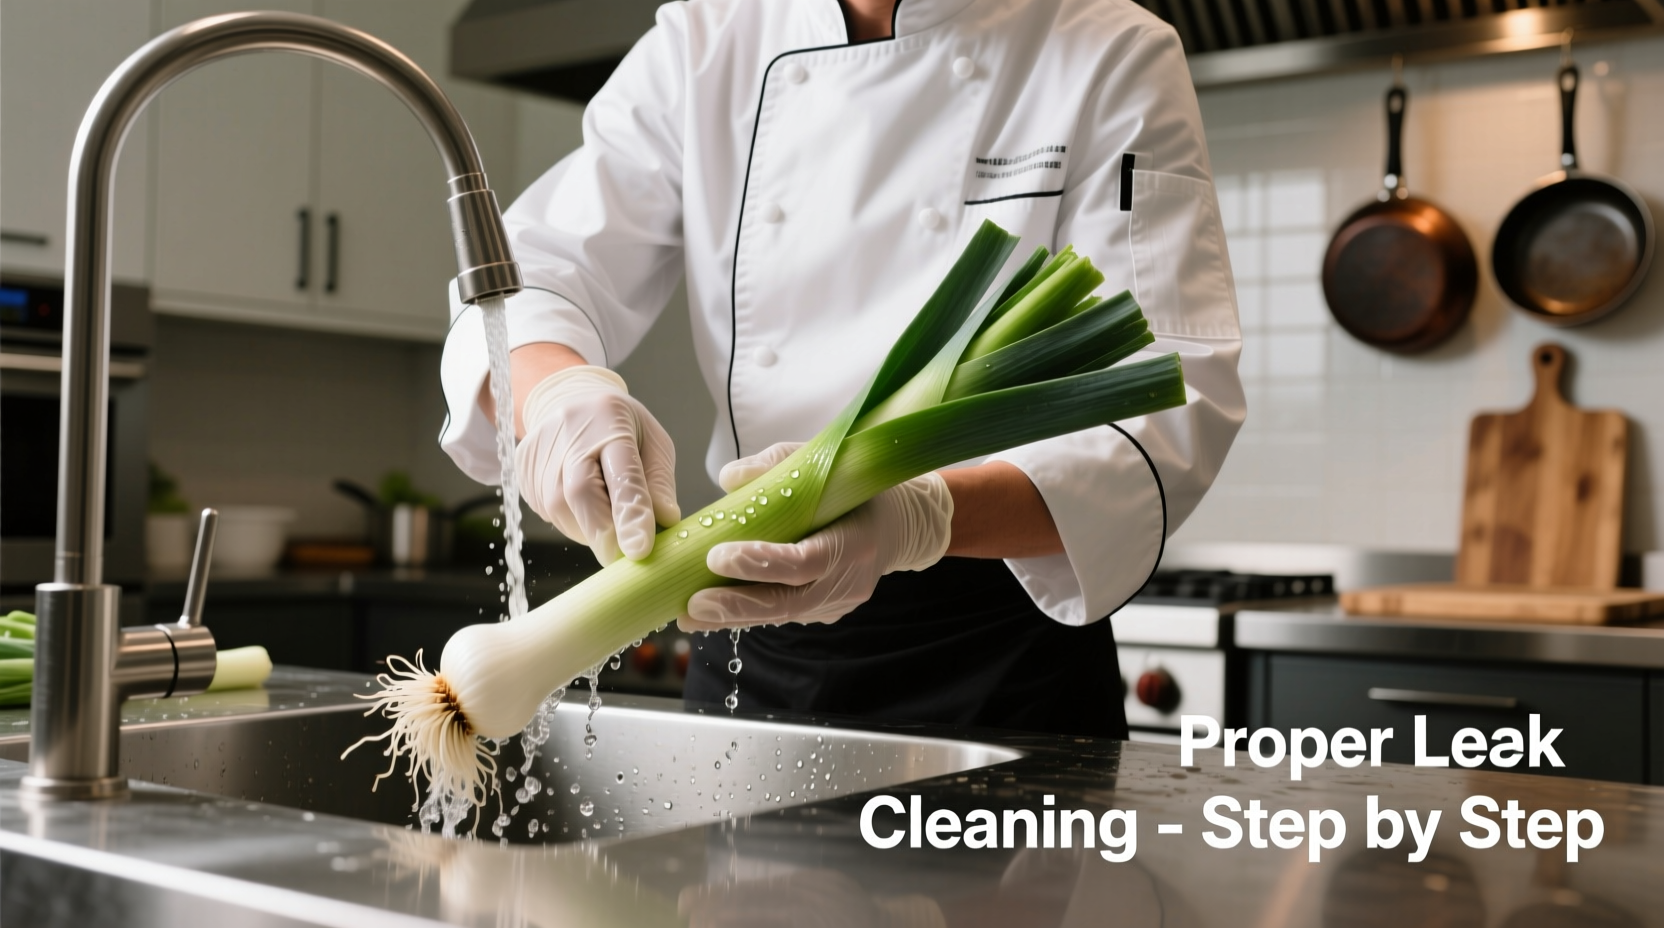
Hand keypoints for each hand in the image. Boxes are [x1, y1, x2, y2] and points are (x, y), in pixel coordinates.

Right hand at [514, 366, 678, 562]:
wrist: (568, 400)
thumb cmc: (620, 426)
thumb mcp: (653, 441)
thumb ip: (659, 481)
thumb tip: (665, 521)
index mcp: (610, 421)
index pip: (622, 474)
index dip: (630, 514)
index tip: (639, 551)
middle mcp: (569, 434)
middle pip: (580, 495)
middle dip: (605, 535)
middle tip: (625, 557)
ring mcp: (540, 453)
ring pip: (562, 511)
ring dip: (590, 528)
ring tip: (606, 511)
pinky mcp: (522, 472)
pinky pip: (548, 512)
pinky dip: (571, 520)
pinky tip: (582, 501)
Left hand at [680, 443, 952, 629]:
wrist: (900, 524)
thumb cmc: (856, 487)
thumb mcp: (825, 462)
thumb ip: (778, 464)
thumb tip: (728, 477)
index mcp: (854, 541)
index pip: (803, 561)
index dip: (759, 563)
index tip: (716, 557)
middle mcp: (849, 581)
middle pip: (787, 602)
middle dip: (735, 606)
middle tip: (691, 605)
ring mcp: (838, 603)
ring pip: (780, 615)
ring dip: (732, 616)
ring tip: (688, 615)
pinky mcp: (825, 613)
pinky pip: (784, 614)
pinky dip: (748, 613)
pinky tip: (713, 611)